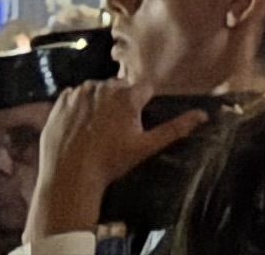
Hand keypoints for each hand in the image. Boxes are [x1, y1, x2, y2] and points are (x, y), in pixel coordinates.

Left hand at [32, 78, 205, 236]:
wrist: (69, 177)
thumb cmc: (110, 163)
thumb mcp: (146, 147)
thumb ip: (175, 128)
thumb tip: (203, 115)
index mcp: (127, 95)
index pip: (144, 89)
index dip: (142, 105)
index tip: (135, 122)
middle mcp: (104, 87)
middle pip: (120, 88)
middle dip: (120, 103)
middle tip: (115, 130)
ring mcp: (80, 93)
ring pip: (97, 90)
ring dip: (99, 103)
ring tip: (95, 130)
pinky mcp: (61, 101)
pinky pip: (75, 96)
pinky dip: (78, 107)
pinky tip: (79, 126)